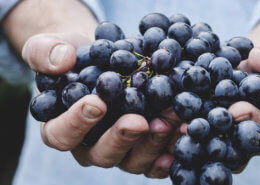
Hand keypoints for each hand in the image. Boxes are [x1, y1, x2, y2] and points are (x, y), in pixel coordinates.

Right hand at [22, 33, 183, 177]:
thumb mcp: (49, 47)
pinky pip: (155, 159)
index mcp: (61, 127)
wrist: (102, 59)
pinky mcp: (142, 146)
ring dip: (152, 144)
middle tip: (139, 121)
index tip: (96, 103)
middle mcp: (90, 145)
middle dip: (122, 138)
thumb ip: (45, 53)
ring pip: (132, 160)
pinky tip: (181, 135)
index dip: (77, 123)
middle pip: (102, 154)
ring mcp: (119, 149)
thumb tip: (62, 61)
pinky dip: (169, 151)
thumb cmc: (73, 58)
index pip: (62, 134)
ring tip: (169, 121)